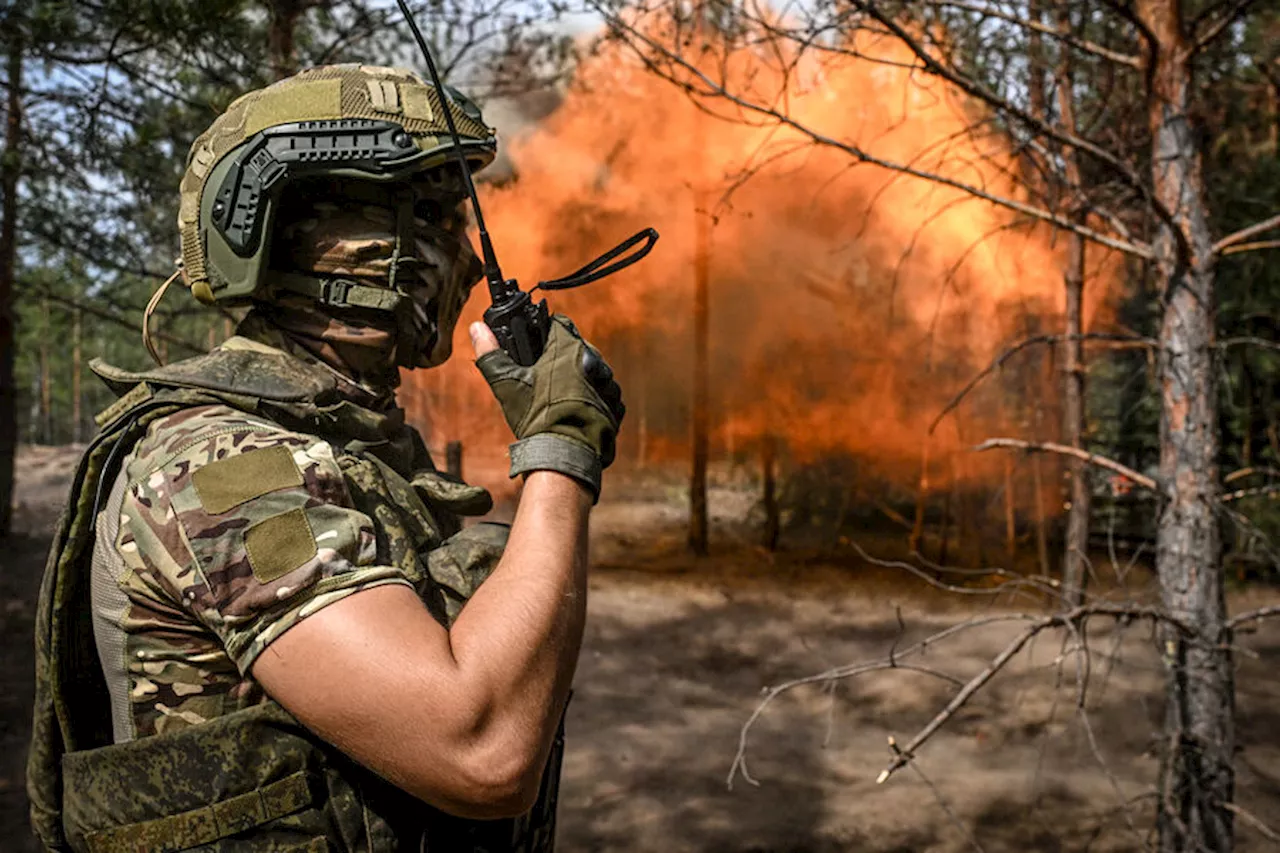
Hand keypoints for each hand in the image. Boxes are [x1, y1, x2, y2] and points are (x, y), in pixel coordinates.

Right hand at [471, 316, 623, 497]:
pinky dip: (592, 399)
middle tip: (544, 377)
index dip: (546, 333)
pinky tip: (576, 411)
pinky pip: (604, 394)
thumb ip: (491, 352)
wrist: (564, 455)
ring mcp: (608, 383)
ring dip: (580, 378)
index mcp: (567, 348)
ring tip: (560, 398)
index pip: (559, 324)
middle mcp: (593, 361)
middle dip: (562, 358)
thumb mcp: (506, 384)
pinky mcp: (616, 405)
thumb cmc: (536, 418)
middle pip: (577, 348)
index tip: (537, 347)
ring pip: (592, 370)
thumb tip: (476, 328)